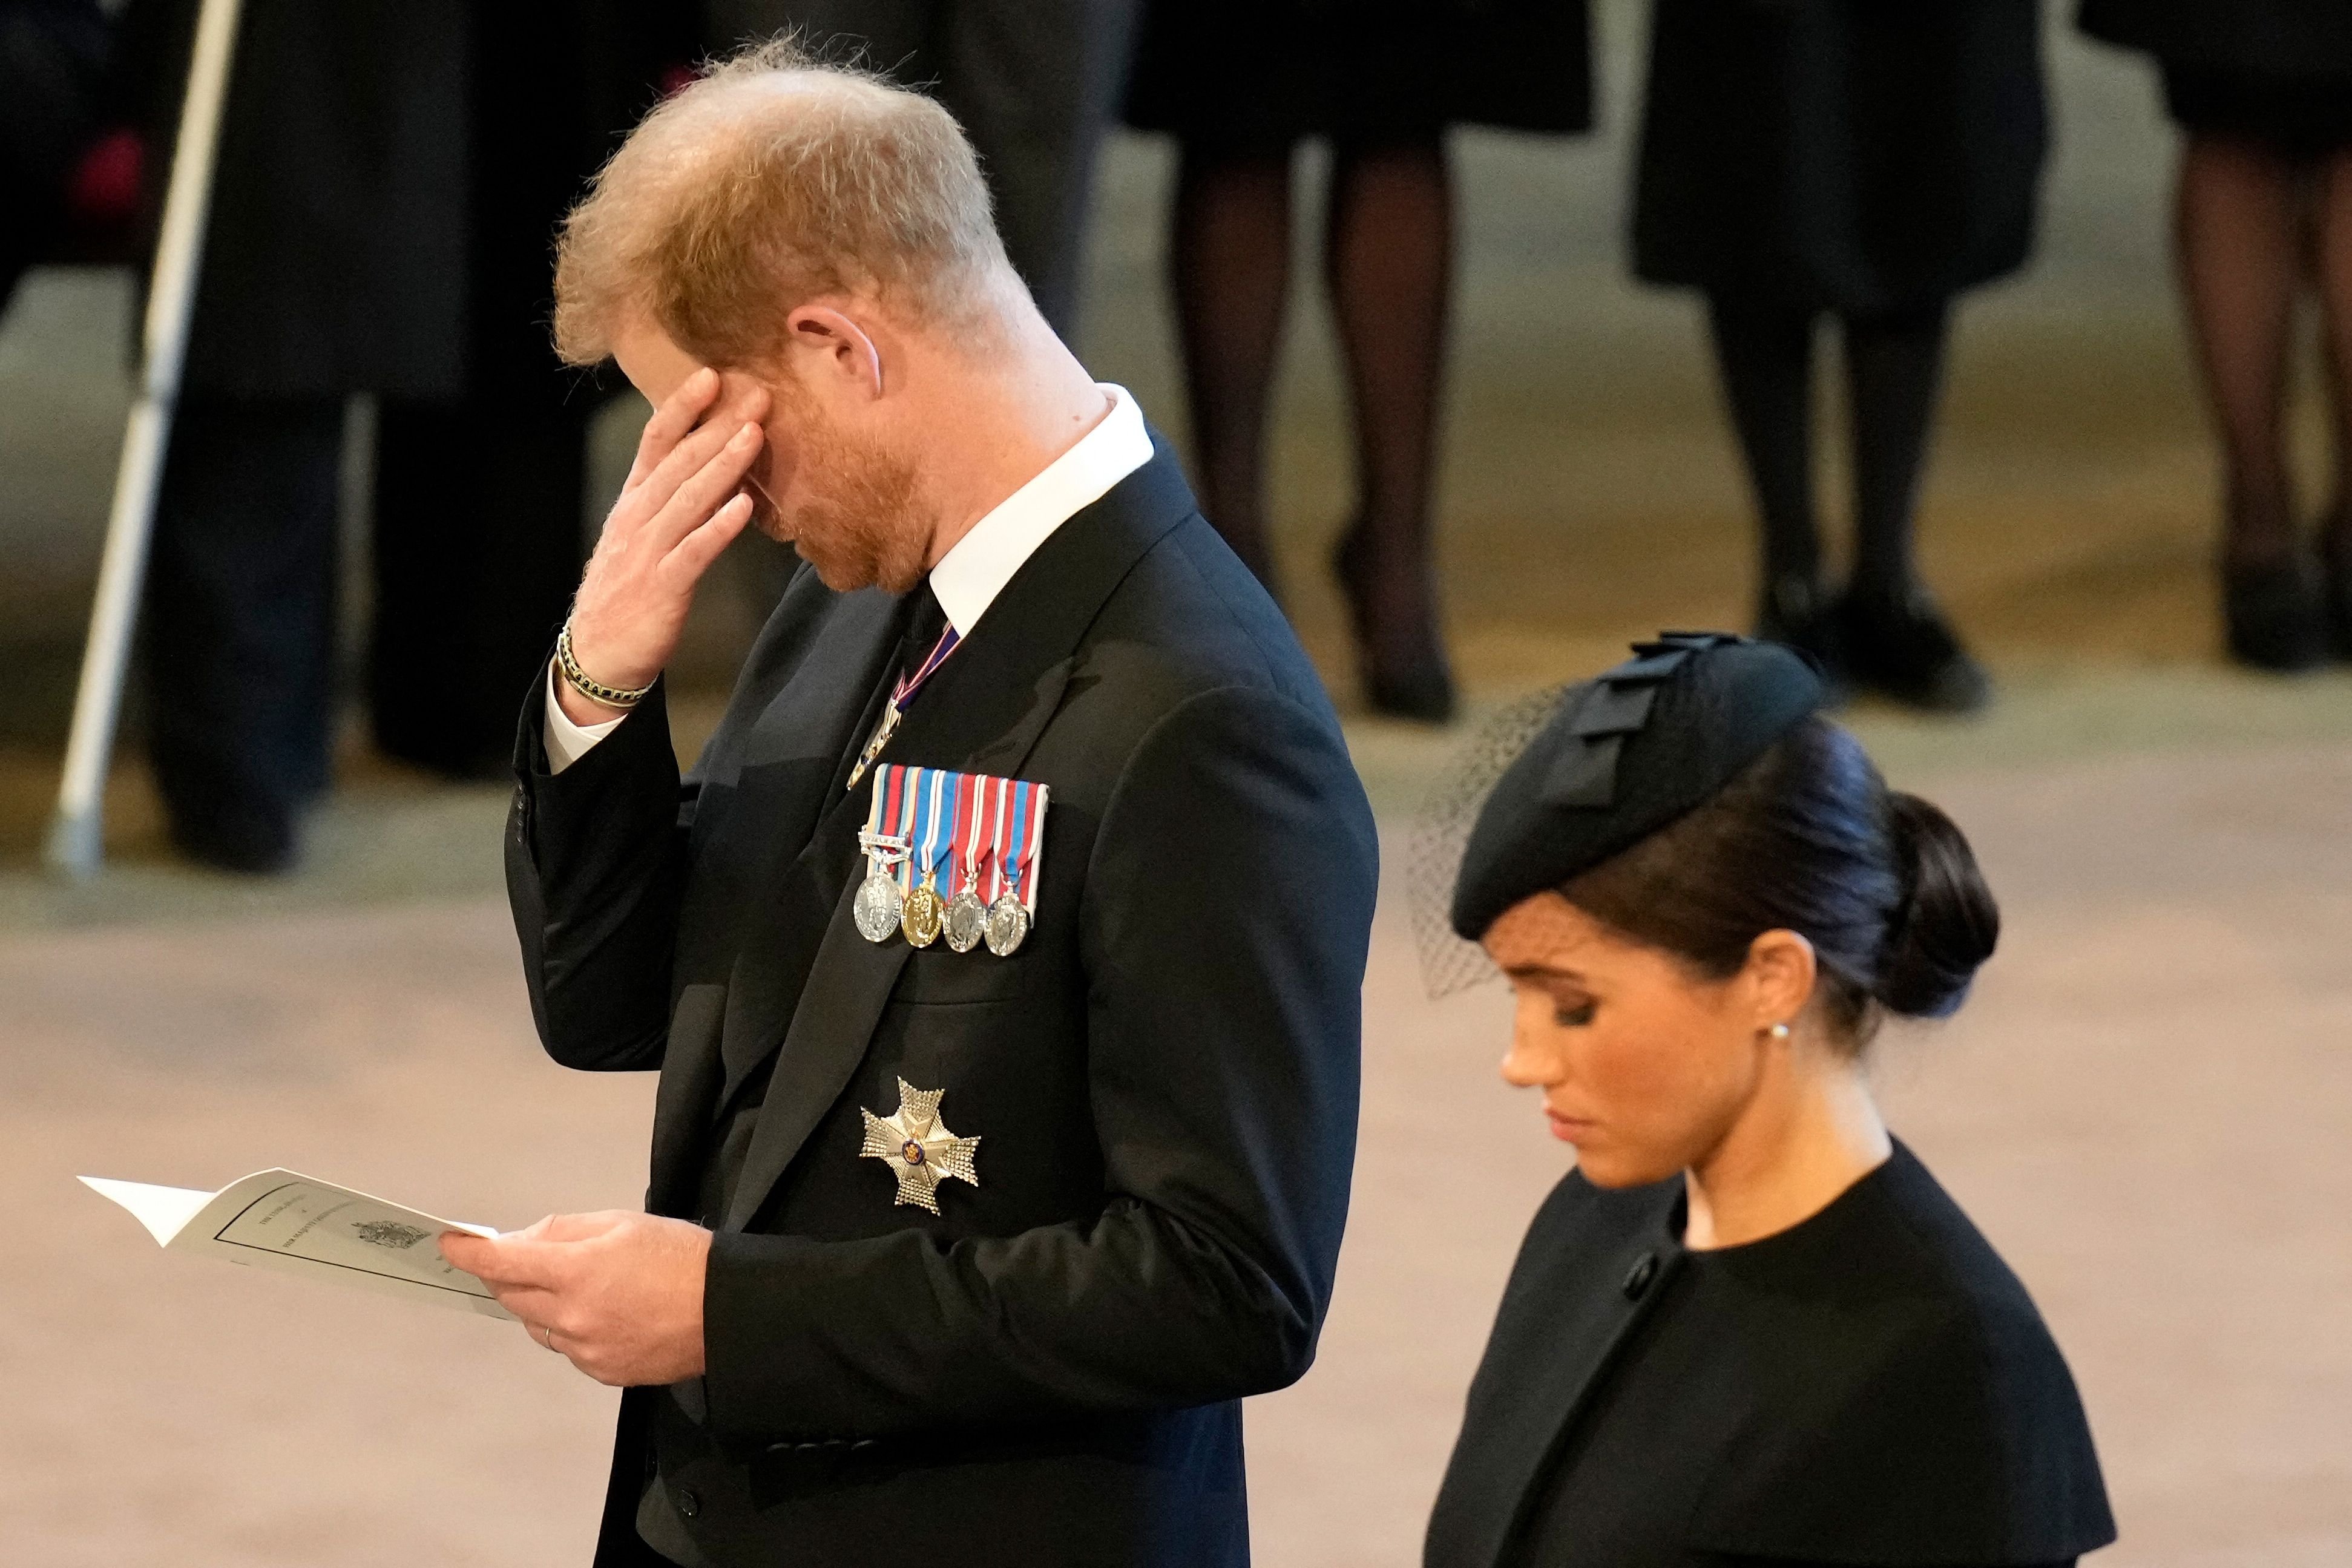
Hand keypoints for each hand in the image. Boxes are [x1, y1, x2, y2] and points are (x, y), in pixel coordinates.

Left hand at [439, 1211, 711, 1385]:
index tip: (450, 1245)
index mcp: (577, 1272)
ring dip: (540, 1303)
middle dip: (508, 1274)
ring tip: (580, 1285)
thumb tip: (520, 1242)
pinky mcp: (601, 1372)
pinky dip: (569, 1328)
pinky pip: (566, 1347)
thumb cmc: (679, 1256)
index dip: (470, 1254)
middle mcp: (572, 1316)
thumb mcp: (622, 1223)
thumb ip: (563, 1231)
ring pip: (536, 1325)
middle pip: (512, 1296)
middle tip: (521, 1258)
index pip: (503, 1263)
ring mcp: (584, 1350)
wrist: (726, 1311)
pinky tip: (604, 1312)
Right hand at [558, 367, 769, 723]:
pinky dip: (718, 527)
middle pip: (678, 462)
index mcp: (633, 502)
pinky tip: (743, 507)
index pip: (655, 442)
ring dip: (722, 465)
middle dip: (718, 426)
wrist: (597, 652)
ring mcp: (648, 550)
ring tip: (754, 435)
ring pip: (688, 499)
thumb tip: (714, 467)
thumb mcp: (642, 535)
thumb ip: (673, 501)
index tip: (712, 375)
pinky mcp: (662, 586)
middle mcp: (638, 518)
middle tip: (757, 395)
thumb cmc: (627, 591)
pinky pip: (694, 551)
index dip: (683, 408)